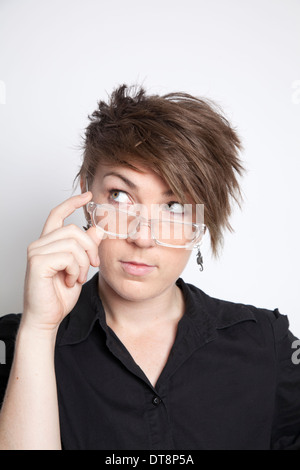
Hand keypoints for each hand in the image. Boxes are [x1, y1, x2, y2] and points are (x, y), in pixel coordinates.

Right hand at [22, 192, 102, 331]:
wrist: (47, 318)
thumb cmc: (59, 296)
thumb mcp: (80, 268)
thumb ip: (87, 247)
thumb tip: (98, 229)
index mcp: (48, 243)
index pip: (58, 214)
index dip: (72, 202)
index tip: (87, 196)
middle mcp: (40, 244)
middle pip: (74, 229)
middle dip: (90, 248)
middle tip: (91, 266)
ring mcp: (36, 251)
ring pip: (74, 243)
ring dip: (83, 263)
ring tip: (77, 278)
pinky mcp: (38, 262)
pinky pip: (68, 256)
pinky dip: (75, 270)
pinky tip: (69, 281)